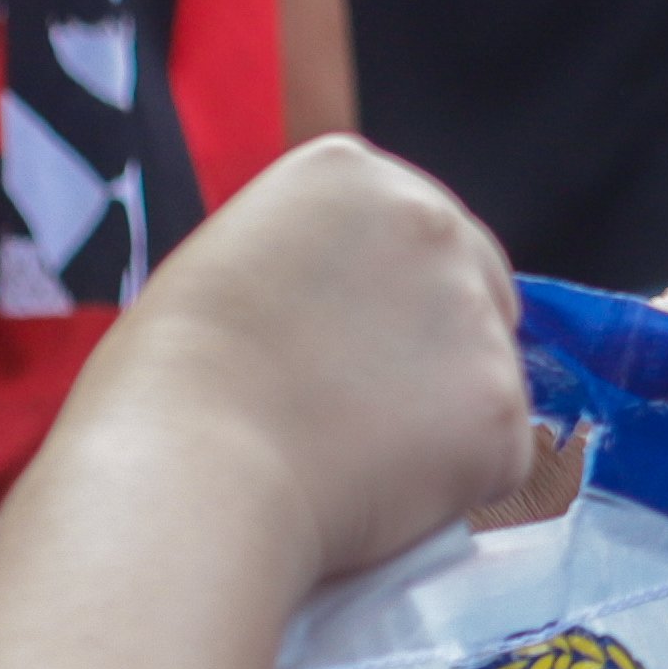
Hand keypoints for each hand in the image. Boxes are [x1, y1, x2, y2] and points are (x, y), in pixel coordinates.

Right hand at [94, 136, 530, 583]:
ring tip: (346, 460)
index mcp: (349, 173)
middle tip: (367, 413)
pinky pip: (495, 454)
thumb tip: (348, 311)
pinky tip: (376, 495)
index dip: (388, 297)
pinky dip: (453, 487)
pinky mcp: (504, 406)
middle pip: (480, 284)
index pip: (414, 226)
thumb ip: (307, 264)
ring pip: (486, 375)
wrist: (184, 475)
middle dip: (440, 346)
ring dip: (442, 420)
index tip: (348, 347)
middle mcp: (430, 219)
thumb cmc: (163, 390)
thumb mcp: (224, 268)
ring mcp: (476, 313)